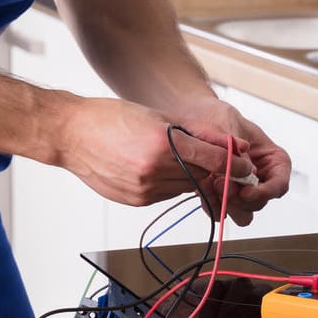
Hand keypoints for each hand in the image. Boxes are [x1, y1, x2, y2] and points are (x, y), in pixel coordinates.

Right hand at [55, 96, 256, 207]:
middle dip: (215, 170)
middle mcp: (154, 170)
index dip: (235, 163)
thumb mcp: (158, 116)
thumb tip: (229, 144)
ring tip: (181, 159)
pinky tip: (161, 168)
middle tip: (225, 164)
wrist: (71, 135)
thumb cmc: (111, 117)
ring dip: (192, 176)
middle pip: (202, 175)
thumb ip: (195, 132)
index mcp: (163, 144)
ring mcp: (144, 189)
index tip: (246, 164)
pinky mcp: (136, 201)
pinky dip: (172, 183)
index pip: (213, 159)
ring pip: (185, 187)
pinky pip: (166, 195)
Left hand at [165, 95, 292, 226]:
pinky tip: (202, 188)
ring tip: (210, 185)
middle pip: (260, 202)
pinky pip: (222, 211)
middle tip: (221, 186)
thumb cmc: (216, 115)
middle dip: (240, 199)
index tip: (245, 191)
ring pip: (243, 213)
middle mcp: (261, 177)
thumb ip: (235, 146)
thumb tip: (243, 166)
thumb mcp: (228, 123)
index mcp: (272, 159)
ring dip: (227, 205)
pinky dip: (212, 205)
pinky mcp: (222, 194)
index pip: (279, 184)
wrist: (192, 117)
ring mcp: (242, 188)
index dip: (265, 192)